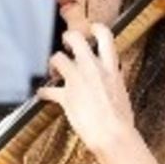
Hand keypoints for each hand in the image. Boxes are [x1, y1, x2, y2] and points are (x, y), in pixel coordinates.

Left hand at [37, 23, 133, 153]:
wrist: (113, 135)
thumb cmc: (121, 120)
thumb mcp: (122, 93)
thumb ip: (112, 82)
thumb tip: (110, 83)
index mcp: (111, 68)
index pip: (105, 36)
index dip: (96, 28)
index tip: (92, 28)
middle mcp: (93, 69)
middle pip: (76, 38)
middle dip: (68, 37)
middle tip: (66, 43)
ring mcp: (77, 80)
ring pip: (57, 58)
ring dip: (53, 62)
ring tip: (54, 69)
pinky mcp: (65, 96)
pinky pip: (47, 90)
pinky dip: (43, 92)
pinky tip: (42, 94)